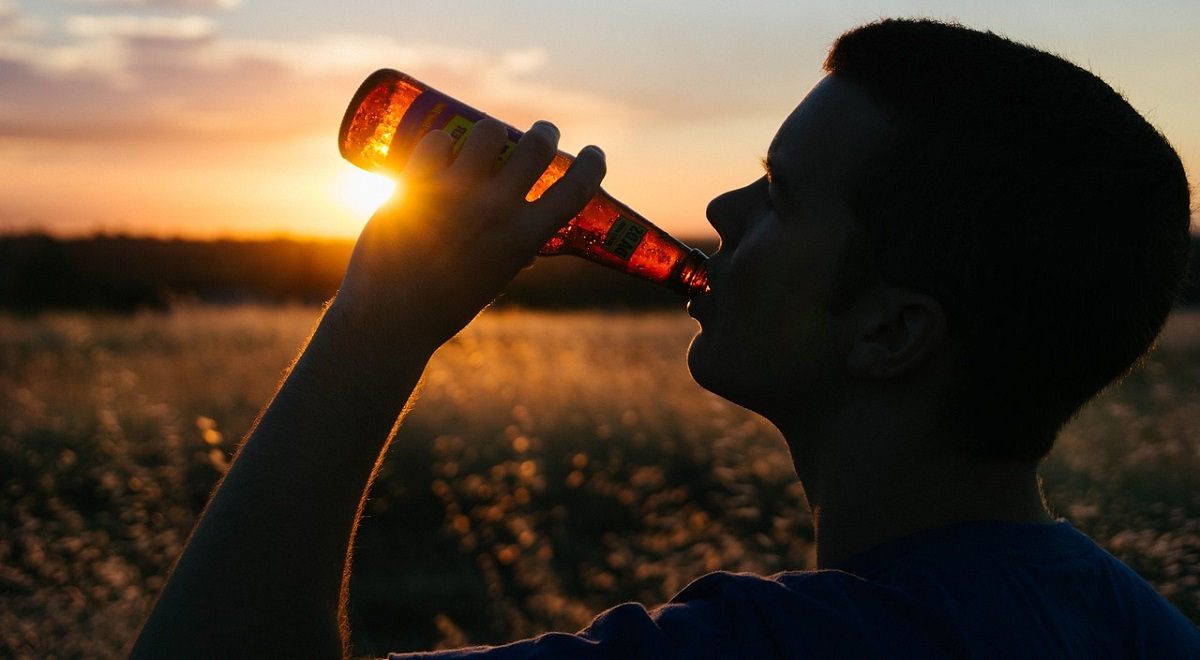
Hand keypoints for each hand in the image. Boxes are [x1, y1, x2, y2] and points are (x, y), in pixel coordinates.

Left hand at [330, 118, 605, 353]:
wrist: (391, 317)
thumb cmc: (446, 305)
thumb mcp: (494, 281)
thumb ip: (513, 257)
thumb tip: (530, 249)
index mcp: (524, 238)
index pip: (576, 189)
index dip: (592, 165)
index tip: (594, 153)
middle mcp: (496, 211)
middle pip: (536, 147)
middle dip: (545, 133)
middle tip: (542, 134)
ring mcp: (456, 194)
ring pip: (488, 132)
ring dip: (492, 132)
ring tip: (485, 140)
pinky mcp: (417, 185)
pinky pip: (437, 142)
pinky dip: (440, 142)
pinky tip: (440, 149)